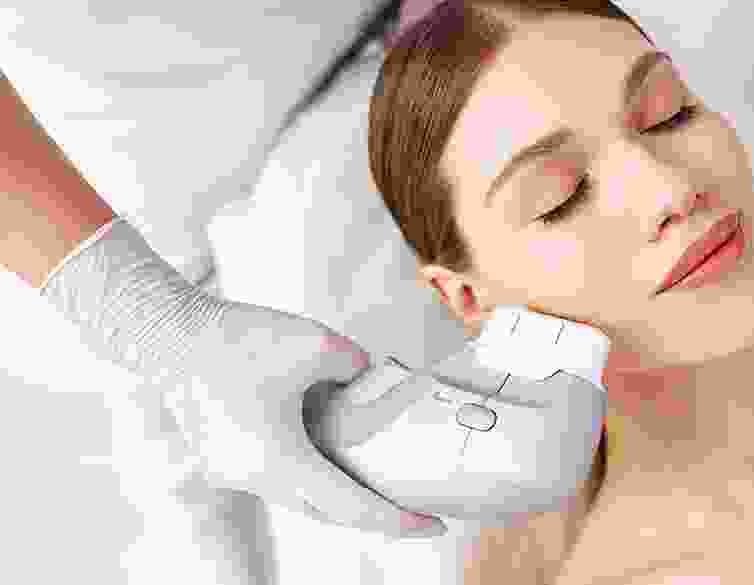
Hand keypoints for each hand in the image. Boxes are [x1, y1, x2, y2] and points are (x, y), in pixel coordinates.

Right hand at [40, 219, 443, 537]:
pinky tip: (336, 461)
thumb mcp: (317, 343)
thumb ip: (358, 366)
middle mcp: (255, 478)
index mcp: (280, 460)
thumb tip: (370, 378)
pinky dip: (312, 478)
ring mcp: (234, 474)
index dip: (397, 521)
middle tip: (417, 515)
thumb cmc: (236, 339)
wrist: (167, 335)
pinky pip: (279, 480)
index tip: (432, 524)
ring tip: (383, 489)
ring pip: (302, 500)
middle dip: (377, 519)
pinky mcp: (224, 461)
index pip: (351, 507)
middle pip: (329, 514)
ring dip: (341, 498)